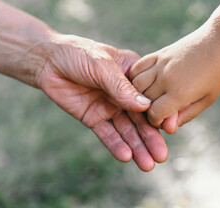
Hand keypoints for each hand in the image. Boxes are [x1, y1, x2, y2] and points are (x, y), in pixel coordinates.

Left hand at [37, 34, 167, 170]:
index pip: (150, 96)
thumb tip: (146, 107)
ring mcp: (110, 107)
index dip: (161, 113)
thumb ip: (121, 86)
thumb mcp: (101, 65)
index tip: (171, 129)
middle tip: (161, 157)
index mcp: (133, 75)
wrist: (48, 62)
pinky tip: (126, 156)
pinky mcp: (94, 118)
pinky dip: (116, 145)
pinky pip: (107, 134)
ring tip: (147, 165)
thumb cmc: (77, 54)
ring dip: (137, 147)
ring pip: (126, 130)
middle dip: (151, 138)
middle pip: (141, 118)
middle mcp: (124, 93)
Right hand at [130, 25, 219, 133]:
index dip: (157, 121)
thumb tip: (167, 128)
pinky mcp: (159, 54)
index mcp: (180, 93)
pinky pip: (138, 67)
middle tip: (159, 110)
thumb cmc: (218, 73)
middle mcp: (166, 79)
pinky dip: (135, 77)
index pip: (154, 114)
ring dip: (139, 94)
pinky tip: (144, 82)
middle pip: (143, 101)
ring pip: (136, 85)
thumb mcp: (207, 99)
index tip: (164, 120)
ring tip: (151, 97)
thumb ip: (185, 115)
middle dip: (148, 109)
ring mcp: (160, 65)